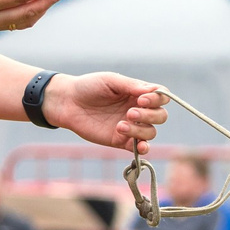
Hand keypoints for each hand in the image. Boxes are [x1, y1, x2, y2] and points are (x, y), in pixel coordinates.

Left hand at [47, 72, 166, 151]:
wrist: (68, 103)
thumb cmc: (89, 87)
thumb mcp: (110, 81)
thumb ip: (132, 86)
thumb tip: (153, 91)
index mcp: (138, 93)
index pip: (161, 97)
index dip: (157, 100)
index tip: (142, 99)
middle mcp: (138, 110)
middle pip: (160, 116)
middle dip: (150, 116)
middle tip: (130, 112)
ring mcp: (131, 126)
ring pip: (150, 133)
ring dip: (140, 130)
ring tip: (120, 125)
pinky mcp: (121, 141)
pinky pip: (139, 148)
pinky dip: (143, 148)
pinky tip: (138, 145)